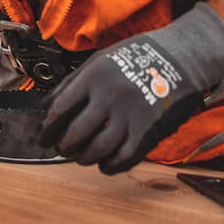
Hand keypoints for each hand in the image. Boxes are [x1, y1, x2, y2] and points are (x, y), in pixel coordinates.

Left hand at [38, 4, 223, 173]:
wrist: (180, 58)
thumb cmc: (136, 57)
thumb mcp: (100, 59)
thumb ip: (73, 82)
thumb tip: (46, 106)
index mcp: (94, 77)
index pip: (60, 109)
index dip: (48, 128)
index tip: (43, 137)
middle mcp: (109, 97)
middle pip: (76, 133)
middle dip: (64, 146)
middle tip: (62, 149)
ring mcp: (130, 115)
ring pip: (98, 148)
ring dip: (84, 158)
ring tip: (81, 156)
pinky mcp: (148, 130)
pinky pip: (124, 157)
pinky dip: (110, 166)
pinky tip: (104, 164)